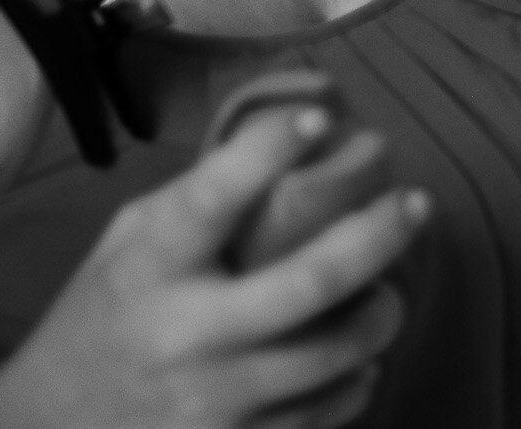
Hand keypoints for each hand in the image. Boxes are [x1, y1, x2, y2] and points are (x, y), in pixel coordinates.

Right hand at [0, 106, 427, 428]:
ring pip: (335, 353)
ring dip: (381, 314)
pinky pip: (326, 411)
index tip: (320, 121)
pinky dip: (356, 379)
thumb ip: (196, 201)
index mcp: (146, 272)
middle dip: (378, 236)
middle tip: (416, 205)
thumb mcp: (127, 248)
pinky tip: (357, 358)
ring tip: (386, 293)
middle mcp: (181, 337)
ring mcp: (212, 403)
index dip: (268, 153)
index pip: (210, 201)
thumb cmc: (104, 319)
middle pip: (309, 283)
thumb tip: (289, 139)